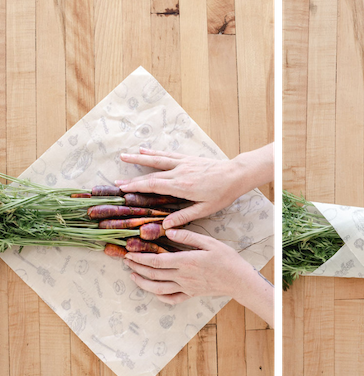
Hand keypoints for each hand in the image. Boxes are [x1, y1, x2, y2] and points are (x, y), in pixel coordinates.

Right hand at [117, 143, 273, 228]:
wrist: (235, 175)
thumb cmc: (222, 194)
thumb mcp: (205, 209)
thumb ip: (184, 216)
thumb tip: (166, 226)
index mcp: (182, 187)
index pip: (154, 186)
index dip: (136, 187)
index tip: (122, 189)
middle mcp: (179, 173)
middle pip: (151, 175)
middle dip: (133, 178)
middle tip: (116, 182)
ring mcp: (183, 164)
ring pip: (157, 160)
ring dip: (139, 158)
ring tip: (123, 157)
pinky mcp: (188, 159)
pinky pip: (167, 155)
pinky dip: (155, 153)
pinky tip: (144, 150)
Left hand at [123, 229, 258, 303]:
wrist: (239, 280)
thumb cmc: (227, 259)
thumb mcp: (210, 242)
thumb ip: (189, 237)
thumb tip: (170, 230)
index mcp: (186, 262)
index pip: (156, 261)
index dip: (140, 258)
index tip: (129, 253)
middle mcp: (183, 276)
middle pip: (153, 274)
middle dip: (137, 268)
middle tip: (126, 261)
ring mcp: (186, 287)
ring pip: (158, 288)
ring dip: (143, 283)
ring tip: (133, 276)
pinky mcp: (191, 294)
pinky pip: (172, 299)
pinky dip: (160, 297)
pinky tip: (154, 291)